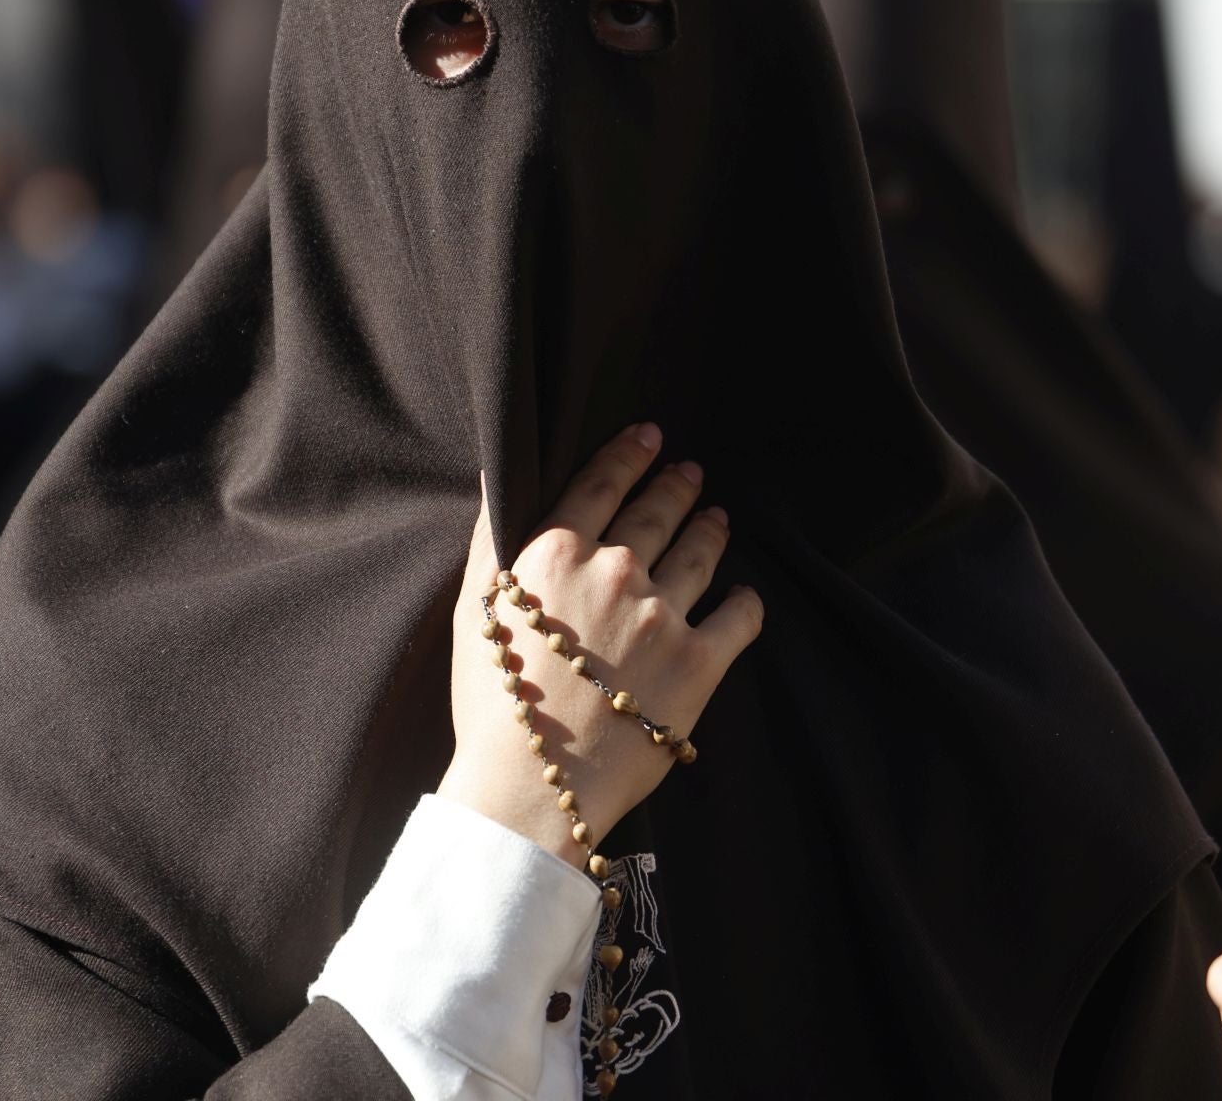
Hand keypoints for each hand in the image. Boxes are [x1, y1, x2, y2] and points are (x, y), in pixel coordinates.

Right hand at [437, 422, 763, 866]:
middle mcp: (617, 571)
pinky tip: (745, 596)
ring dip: (712, 529)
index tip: (648, 436)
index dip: (628, 455)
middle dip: (677, 486)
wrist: (531, 785)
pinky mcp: (702, 662)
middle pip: (658, 512)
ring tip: (718, 518)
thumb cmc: (492, 703)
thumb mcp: (475, 610)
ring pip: (702, 552)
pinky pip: (740, 617)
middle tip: (691, 472)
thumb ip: (491, 540)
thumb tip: (498, 478)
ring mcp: (665, 615)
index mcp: (558, 554)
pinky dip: (746, 602)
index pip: (601, 484)